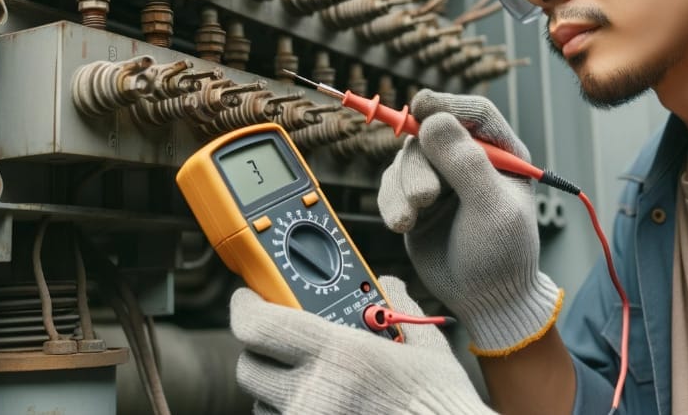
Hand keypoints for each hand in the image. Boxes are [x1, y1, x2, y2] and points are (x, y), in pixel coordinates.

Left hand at [230, 276, 490, 414]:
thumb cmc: (442, 403)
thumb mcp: (427, 350)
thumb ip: (400, 310)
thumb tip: (388, 285)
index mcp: (338, 354)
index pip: (257, 325)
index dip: (245, 307)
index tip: (249, 298)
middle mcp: (313, 394)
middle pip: (249, 366)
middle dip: (261, 350)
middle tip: (284, 342)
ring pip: (261, 404)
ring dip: (275, 389)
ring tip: (312, 381)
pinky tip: (323, 407)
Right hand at [378, 90, 561, 355]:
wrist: (484, 300)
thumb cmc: (502, 254)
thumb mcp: (491, 208)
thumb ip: (465, 163)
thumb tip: (433, 119)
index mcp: (501, 153)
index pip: (473, 112)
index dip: (446, 104)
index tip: (421, 106)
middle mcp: (468, 159)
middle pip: (429, 135)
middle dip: (420, 165)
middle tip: (426, 198)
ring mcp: (440, 178)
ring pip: (405, 159)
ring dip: (402, 187)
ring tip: (410, 220)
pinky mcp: (416, 200)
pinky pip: (390, 185)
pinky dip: (390, 202)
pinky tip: (401, 225)